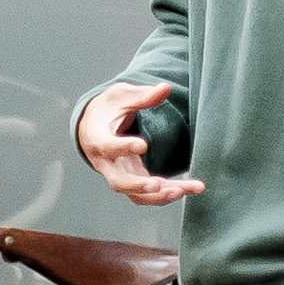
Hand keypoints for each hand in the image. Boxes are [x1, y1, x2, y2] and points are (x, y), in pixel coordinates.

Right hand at [76, 79, 203, 207]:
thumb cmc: (108, 109)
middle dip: (138, 185)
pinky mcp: (133, 180)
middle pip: (118, 182)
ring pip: (136, 195)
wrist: (94, 127)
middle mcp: (106, 163)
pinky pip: (148, 194)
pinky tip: (189, 189)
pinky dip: (167, 194)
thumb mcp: (120, 96)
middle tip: (158, 185)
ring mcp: (120, 175)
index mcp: (98, 138)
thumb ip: (142, 96)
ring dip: (159, 196)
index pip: (107, 146)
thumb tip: (165, 88)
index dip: (124, 148)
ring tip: (183, 190)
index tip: (143, 145)